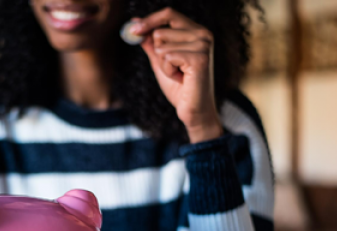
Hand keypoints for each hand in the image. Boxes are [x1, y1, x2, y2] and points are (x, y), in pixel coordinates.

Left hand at [132, 8, 222, 142]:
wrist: (192, 110)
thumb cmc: (179, 87)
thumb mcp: (160, 61)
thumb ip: (150, 43)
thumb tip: (135, 23)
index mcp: (196, 31)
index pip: (169, 14)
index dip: (149, 20)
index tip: (133, 29)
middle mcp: (203, 34)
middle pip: (160, 31)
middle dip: (158, 54)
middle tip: (174, 69)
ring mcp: (203, 44)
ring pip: (162, 46)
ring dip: (164, 65)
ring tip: (179, 75)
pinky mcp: (199, 57)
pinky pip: (167, 57)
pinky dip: (168, 71)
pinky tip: (181, 79)